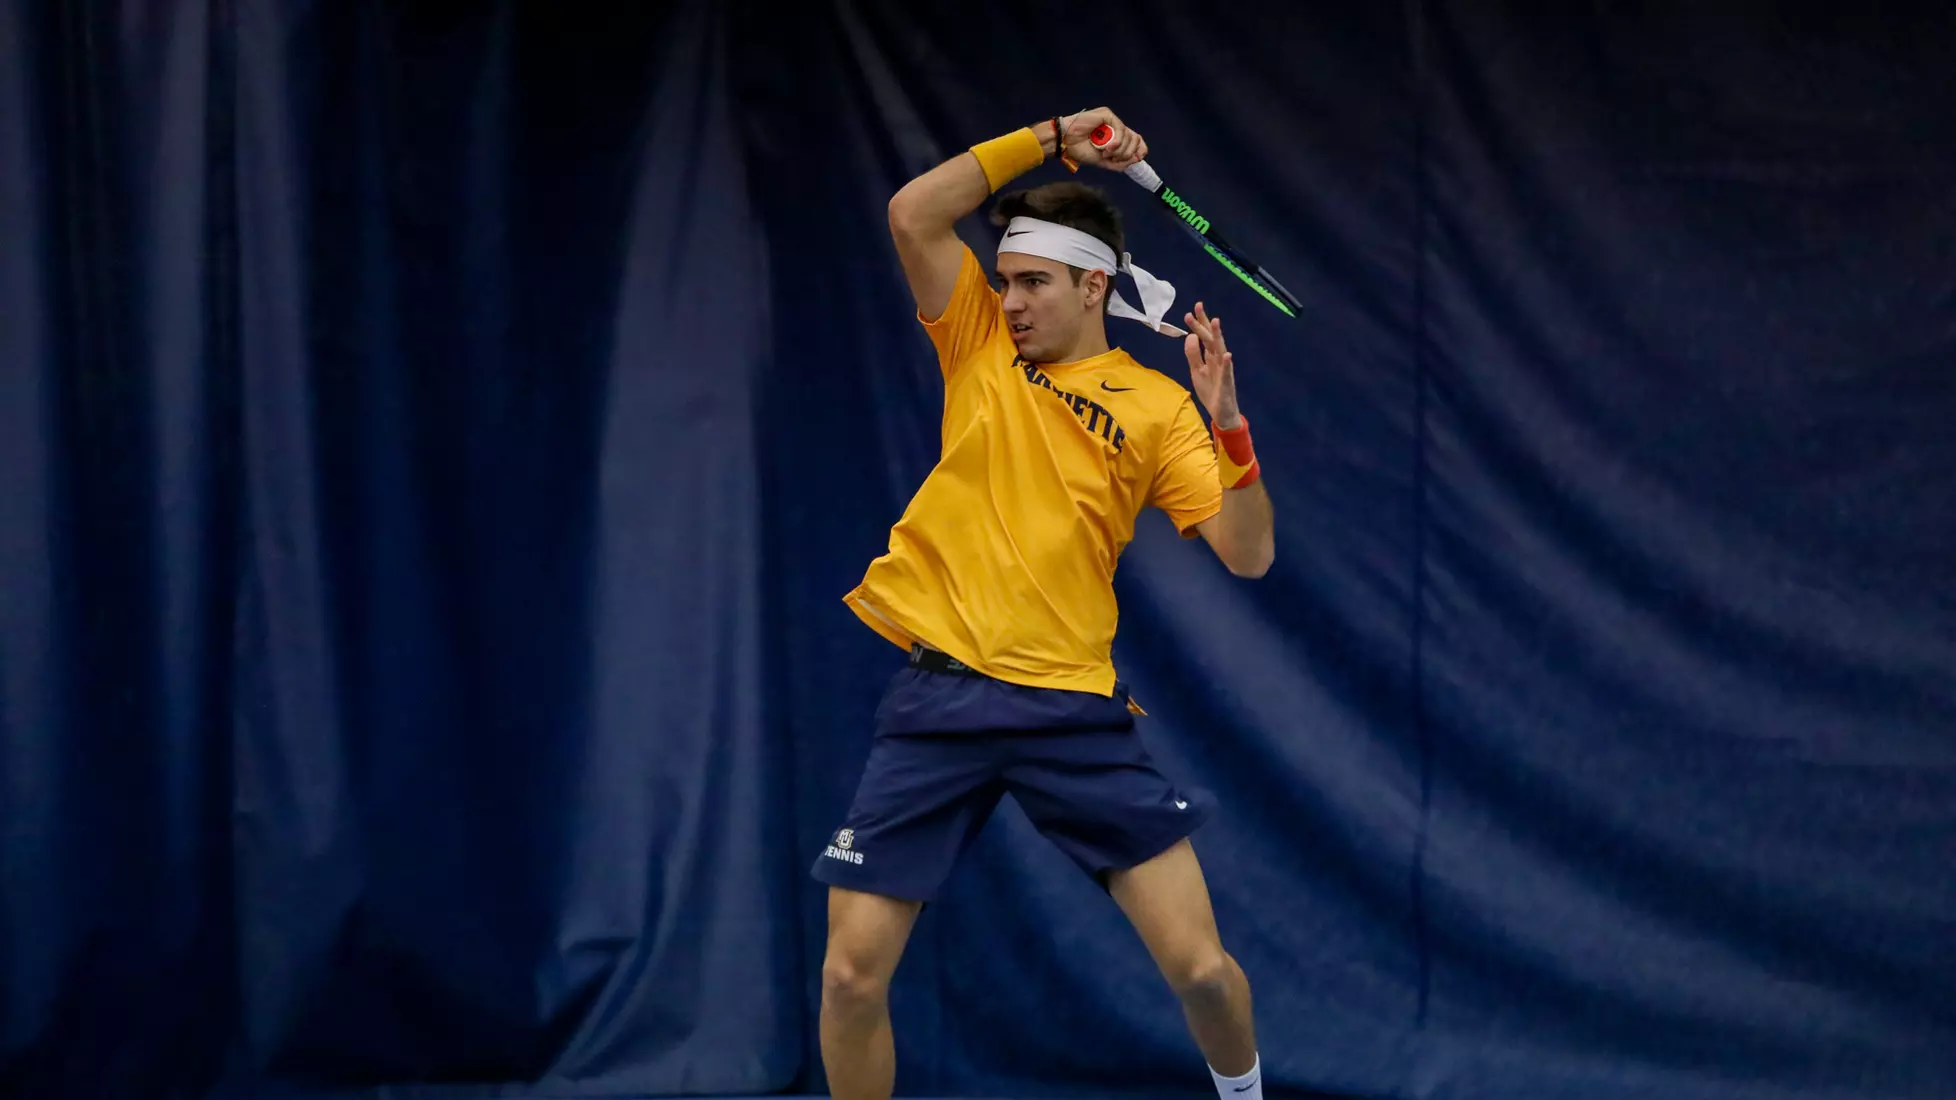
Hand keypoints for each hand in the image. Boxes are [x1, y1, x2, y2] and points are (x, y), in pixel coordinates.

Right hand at [1056, 107, 1147, 170]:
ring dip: (1120, 149)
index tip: (1137, 159)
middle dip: (1127, 153)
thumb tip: (1137, 158)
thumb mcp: (1104, 162)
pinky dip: (1117, 141)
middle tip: (1113, 158)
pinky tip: (1109, 147)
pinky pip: (1121, 128)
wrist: (1066, 142)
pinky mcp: (1107, 115)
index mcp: (1116, 138)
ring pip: (1129, 136)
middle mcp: (1116, 128)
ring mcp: (1112, 121)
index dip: (1140, 149)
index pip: (1137, 141)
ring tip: (1106, 153)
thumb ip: (1120, 162)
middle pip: (1135, 139)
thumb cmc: (1081, 150)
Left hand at [1182, 302, 1240, 428]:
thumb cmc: (1211, 391)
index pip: (1204, 337)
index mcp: (1210, 357)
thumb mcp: (1197, 371)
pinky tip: (1227, 355)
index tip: (1191, 310)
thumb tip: (1190, 336)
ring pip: (1220, 350)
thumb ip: (1193, 355)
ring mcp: (1224, 371)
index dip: (1199, 324)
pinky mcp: (1226, 384)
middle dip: (1204, 323)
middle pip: (1211, 339)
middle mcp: (1218, 360)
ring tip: (1215, 322)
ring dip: (1218, 336)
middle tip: (1198, 307)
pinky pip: (1227, 373)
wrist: (1222, 413)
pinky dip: (1227, 364)